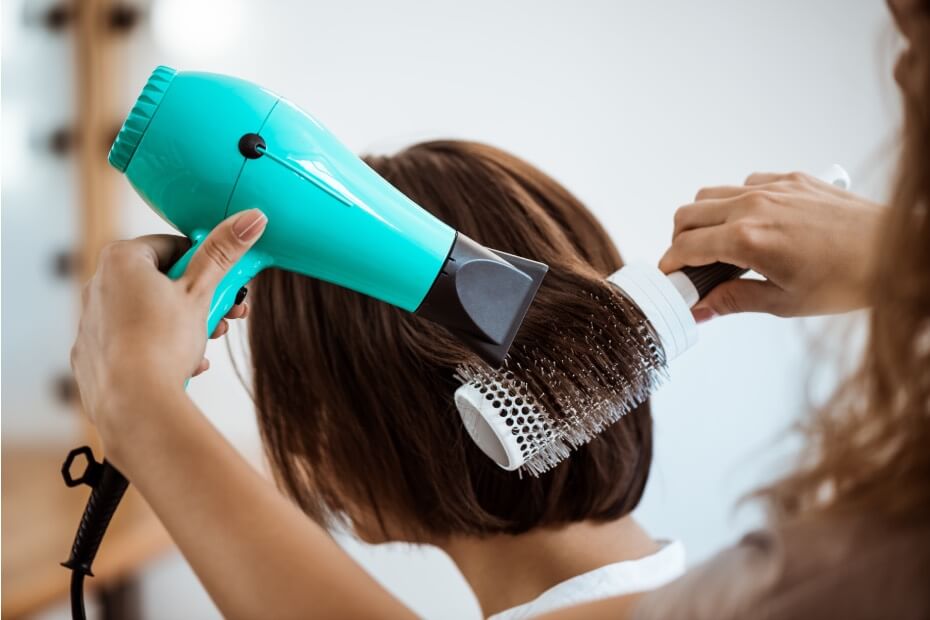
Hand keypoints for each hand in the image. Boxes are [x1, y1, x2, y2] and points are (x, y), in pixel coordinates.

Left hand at [70, 209, 266, 449]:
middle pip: (161, 280)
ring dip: (184, 325)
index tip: (223, 281)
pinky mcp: (92, 354)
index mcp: (121, 260)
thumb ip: (224, 252)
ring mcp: (92, 322)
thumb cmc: (163, 342)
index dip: (204, 264)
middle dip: (199, 299)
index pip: (172, 246)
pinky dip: (159, 348)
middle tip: (224, 314)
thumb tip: (250, 218)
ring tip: (206, 342)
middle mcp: (98, 284)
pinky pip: (133, 342)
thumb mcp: (203, 291)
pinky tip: (183, 364)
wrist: (134, 402)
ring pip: (148, 312)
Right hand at [658, 172, 883, 318]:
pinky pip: (746, 184)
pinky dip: (736, 203)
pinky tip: (752, 225)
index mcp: (747, 238)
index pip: (686, 246)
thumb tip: (700, 310)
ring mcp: (773, 187)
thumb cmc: (850, 279)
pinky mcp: (792, 179)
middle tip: (689, 264)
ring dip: (703, 218)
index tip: (669, 276)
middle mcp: (754, 205)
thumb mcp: (784, 302)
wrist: (898, 252)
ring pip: (712, 194)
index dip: (670, 264)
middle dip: (679, 240)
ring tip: (716, 244)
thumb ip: (732, 301)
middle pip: (688, 214)